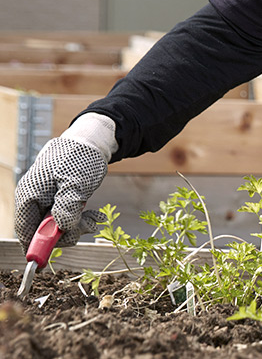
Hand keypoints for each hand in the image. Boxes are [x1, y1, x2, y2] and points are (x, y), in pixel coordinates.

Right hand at [14, 113, 116, 251]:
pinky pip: (67, 216)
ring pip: (58, 225)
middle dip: (66, 233)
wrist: (93, 140)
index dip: (37, 248)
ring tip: (96, 218)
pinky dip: (81, 218)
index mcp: (30, 195)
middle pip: (43, 230)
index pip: (25, 230)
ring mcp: (47, 198)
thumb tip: (62, 229)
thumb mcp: (77, 183)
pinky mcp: (60, 198)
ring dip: (77, 225)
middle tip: (89, 227)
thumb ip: (67, 207)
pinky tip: (96, 215)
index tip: (48, 262)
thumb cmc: (82, 157)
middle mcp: (34, 198)